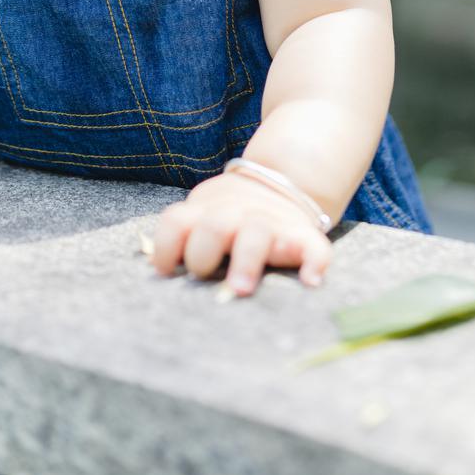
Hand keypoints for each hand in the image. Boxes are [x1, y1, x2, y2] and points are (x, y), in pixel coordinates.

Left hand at [151, 167, 332, 296]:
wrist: (280, 185)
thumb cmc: (229, 218)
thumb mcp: (202, 215)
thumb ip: (184, 237)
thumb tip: (160, 270)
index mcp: (206, 212)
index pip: (177, 222)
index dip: (167, 246)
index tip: (165, 271)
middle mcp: (237, 216)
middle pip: (214, 226)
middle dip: (203, 253)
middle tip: (203, 276)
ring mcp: (271, 225)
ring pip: (257, 234)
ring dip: (247, 260)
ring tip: (241, 289)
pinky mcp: (304, 238)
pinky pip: (314, 249)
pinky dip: (313, 263)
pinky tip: (310, 282)